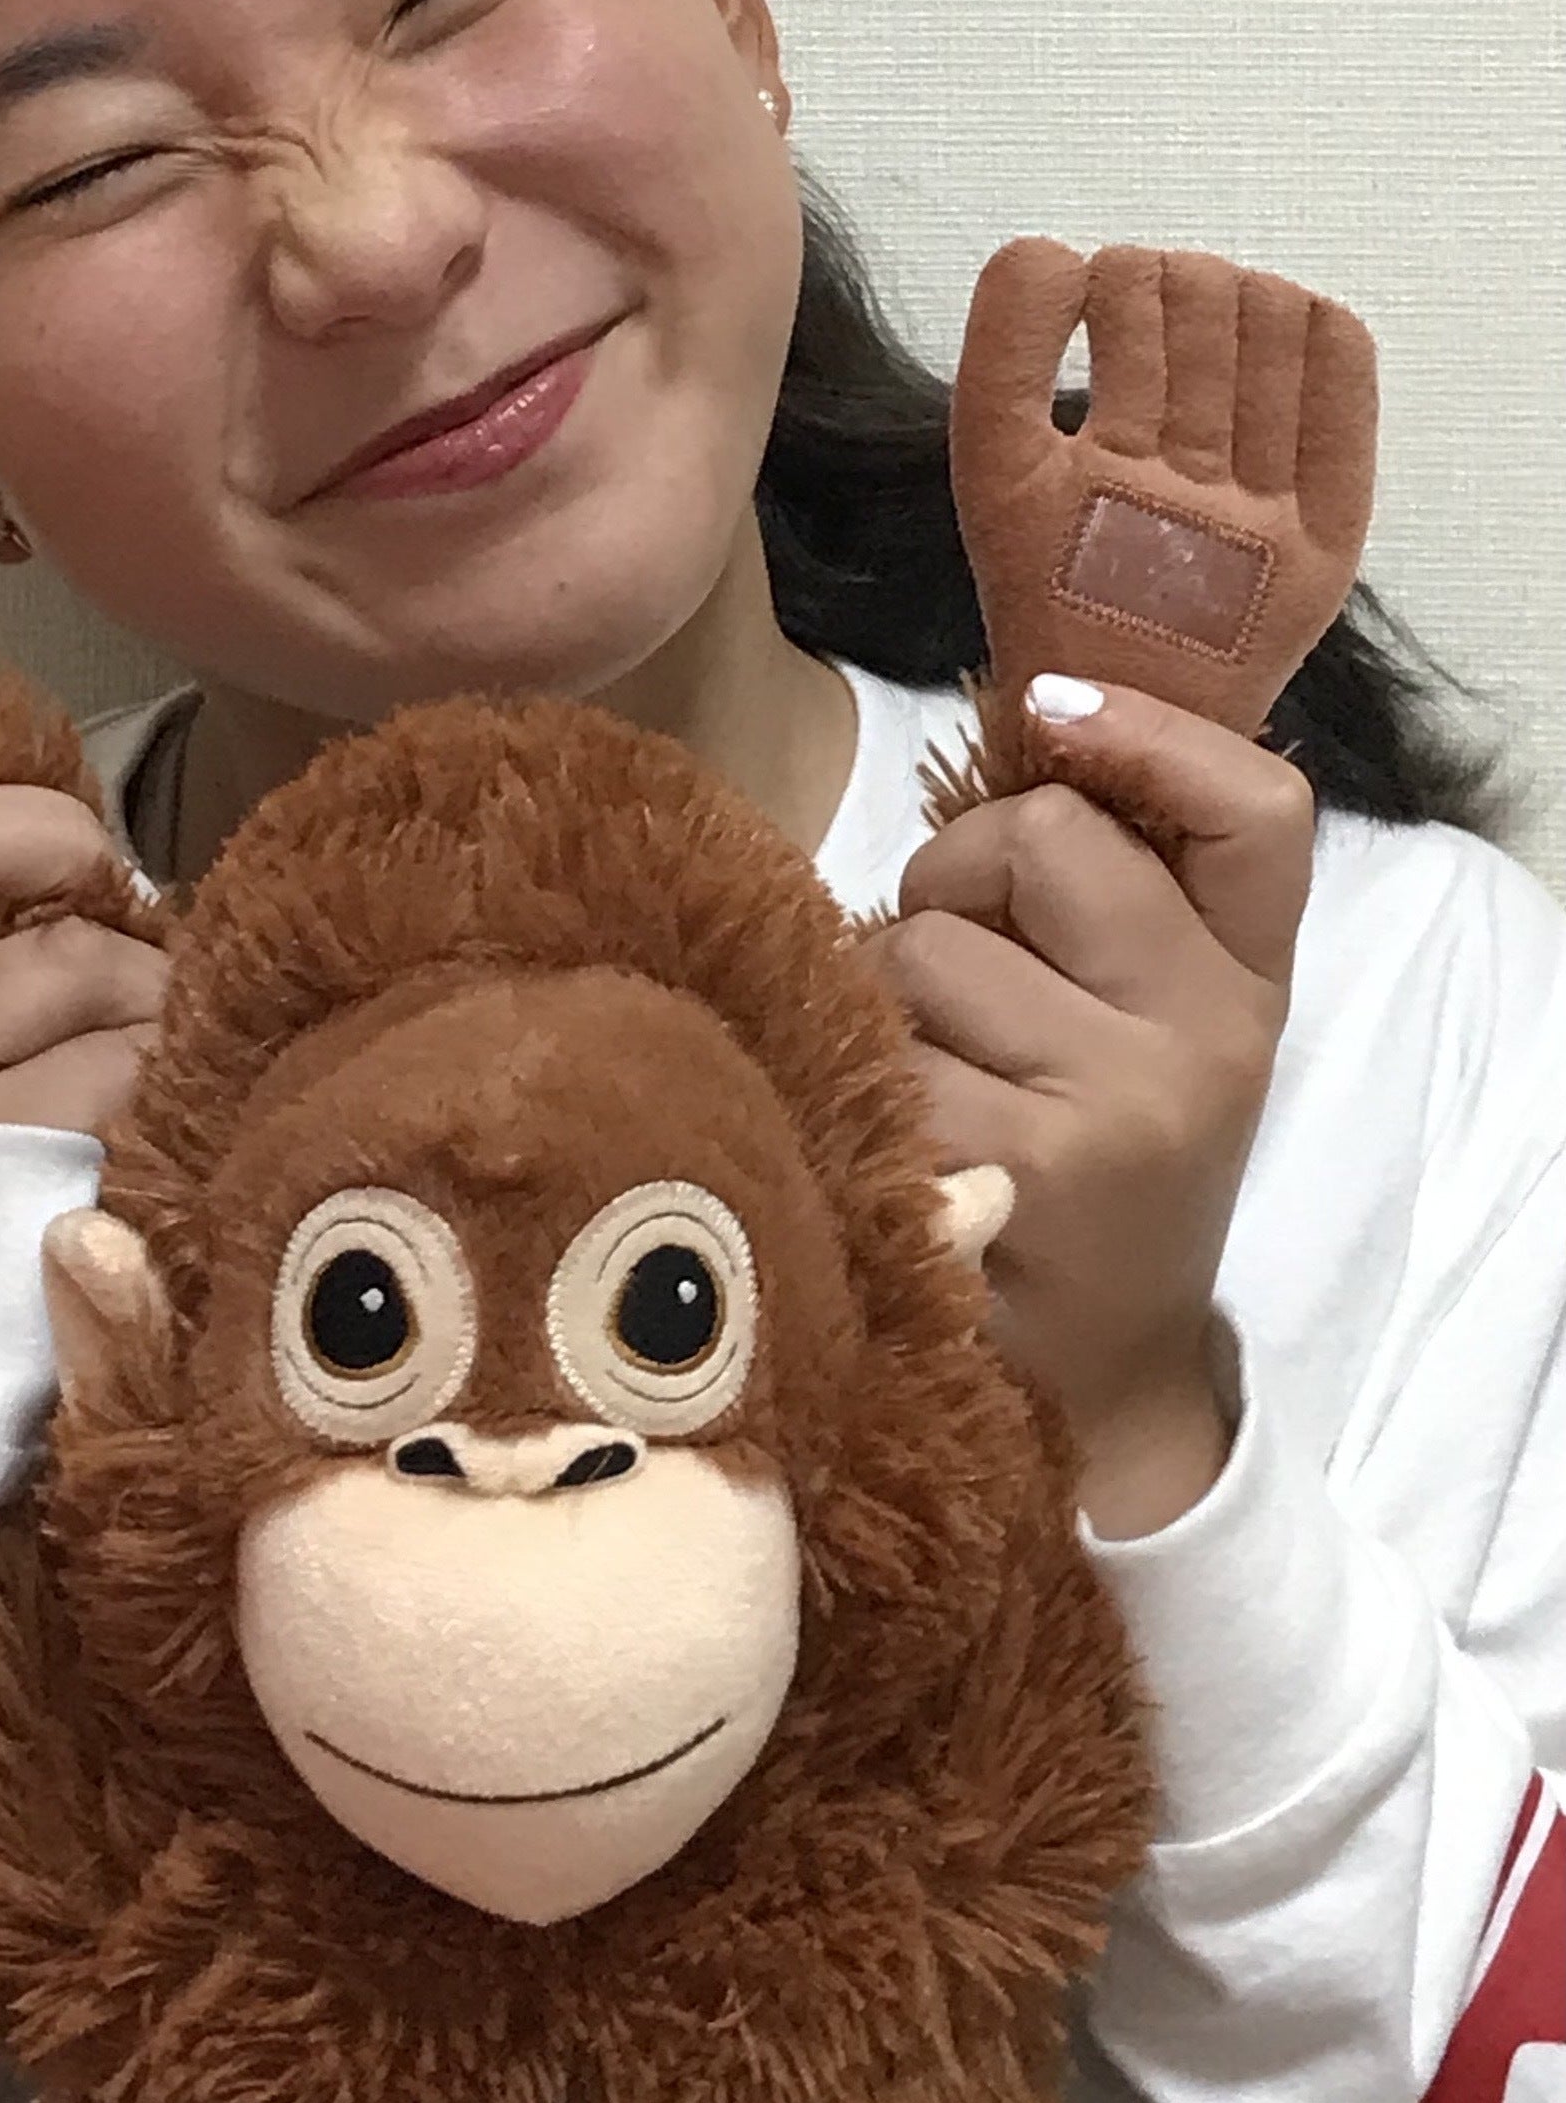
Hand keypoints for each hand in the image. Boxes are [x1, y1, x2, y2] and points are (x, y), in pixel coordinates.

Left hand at [871, 682, 1314, 1533]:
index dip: (1152, 732)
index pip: (1257, 811)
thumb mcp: (1139, 1032)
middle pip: (1034, 835)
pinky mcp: (1022, 1169)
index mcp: (1247, 983)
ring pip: (923, 940)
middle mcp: (1210, 1036)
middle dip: (950, 877)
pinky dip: (845, 1072)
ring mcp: (1122, 1105)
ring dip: (878, 990)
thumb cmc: (1081, 1174)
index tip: (1050, 713)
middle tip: (954, 976)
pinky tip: (878, 1135)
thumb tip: (1010, 728)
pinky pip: (876, 1044)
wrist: (1093, 1390)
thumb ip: (1099, 902)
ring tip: (917, 1076)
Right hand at [950, 240, 1376, 782]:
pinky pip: (1344, 382)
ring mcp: (1243, 525)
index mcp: (1036, 488)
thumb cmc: (1059, 587)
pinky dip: (1319, 327)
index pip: (1081, 303)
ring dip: (1227, 289)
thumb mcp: (992, 474)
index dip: (1092, 270)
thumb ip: (1003, 354)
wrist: (1132, 732)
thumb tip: (1052, 254)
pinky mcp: (1325, 546)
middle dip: (1155, 276)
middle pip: (1179, 294)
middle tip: (1146, 305)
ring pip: (1259, 315)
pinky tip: (1287, 330)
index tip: (1084, 289)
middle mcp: (1142, 503)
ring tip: (1209, 320)